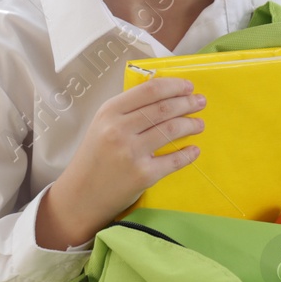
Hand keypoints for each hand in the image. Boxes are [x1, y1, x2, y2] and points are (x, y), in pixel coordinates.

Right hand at [35, 77, 205, 250]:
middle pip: (163, 108)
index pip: (149, 90)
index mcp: (109, 112)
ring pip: (171, 129)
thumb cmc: (94, 158)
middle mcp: (119, 129)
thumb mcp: (101, 125)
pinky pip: (174, 160)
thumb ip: (126, 110)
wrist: (80, 195)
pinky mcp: (143, 175)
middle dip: (187, 102)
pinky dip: (188, 153)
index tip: (188, 87)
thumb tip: (162, 95)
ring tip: (199, 124)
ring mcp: (131, 152)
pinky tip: (194, 150)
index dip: (174, 86)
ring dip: (191, 124)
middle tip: (200, 102)